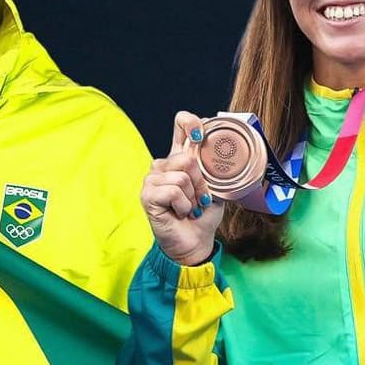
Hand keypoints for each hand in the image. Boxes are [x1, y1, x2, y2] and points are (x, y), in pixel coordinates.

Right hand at [140, 111, 223, 265]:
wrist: (195, 242)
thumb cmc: (203, 214)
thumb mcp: (216, 188)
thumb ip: (213, 168)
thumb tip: (218, 151)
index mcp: (180, 157)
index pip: (180, 125)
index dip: (190, 122)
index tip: (201, 133)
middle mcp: (164, 164)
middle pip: (186, 158)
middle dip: (200, 183)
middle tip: (199, 199)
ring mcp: (152, 179)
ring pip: (181, 176)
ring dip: (192, 198)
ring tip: (188, 207)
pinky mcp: (147, 194)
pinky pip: (173, 191)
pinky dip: (182, 205)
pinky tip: (178, 213)